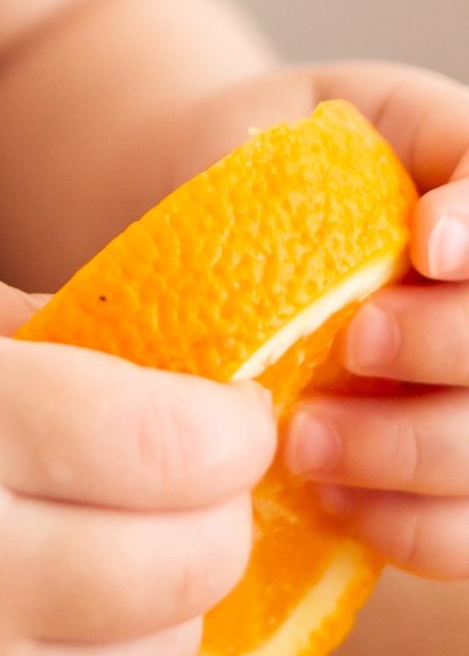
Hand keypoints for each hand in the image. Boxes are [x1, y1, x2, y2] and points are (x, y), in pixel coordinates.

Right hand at [0, 256, 274, 655]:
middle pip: (186, 561)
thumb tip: (166, 358)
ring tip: (113, 558)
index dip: (228, 426)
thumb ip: (21, 321)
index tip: (224, 412)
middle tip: (179, 485)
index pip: (171, 446)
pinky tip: (48, 634)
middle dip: (212, 514)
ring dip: (164, 607)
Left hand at [273, 64, 468, 575]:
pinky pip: (466, 537)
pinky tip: (336, 499)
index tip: (425, 249)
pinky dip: (413, 527)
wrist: (212, 206)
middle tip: (355, 344)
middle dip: (451, 350)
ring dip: (415, 452)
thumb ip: (415, 152)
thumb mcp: (350, 118)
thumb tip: (442, 244)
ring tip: (309, 436)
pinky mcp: (452, 491)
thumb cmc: (287, 158)